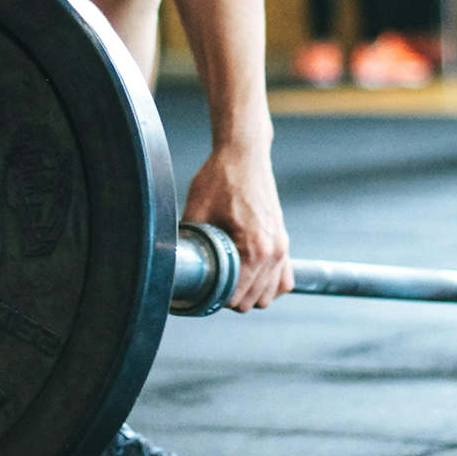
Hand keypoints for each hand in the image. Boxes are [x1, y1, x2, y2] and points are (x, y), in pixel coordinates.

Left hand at [182, 140, 292, 311]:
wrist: (244, 154)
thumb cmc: (221, 177)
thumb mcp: (196, 210)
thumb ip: (188, 241)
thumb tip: (173, 264)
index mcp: (254, 248)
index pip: (236, 297)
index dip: (214, 298)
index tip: (199, 288)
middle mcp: (273, 251)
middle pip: (253, 301)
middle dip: (229, 298)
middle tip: (208, 282)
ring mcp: (282, 247)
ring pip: (269, 295)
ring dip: (248, 293)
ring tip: (226, 279)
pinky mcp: (283, 241)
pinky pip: (283, 279)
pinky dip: (267, 284)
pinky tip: (248, 275)